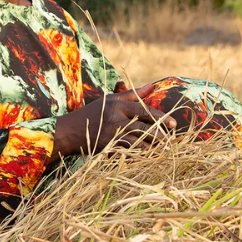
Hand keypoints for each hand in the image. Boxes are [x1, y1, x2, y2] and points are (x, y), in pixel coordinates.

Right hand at [51, 84, 175, 158]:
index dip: (160, 117)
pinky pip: (129, 152)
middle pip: (144, 127)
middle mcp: (115, 119)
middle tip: (171, 139)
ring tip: (163, 148)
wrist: (69, 131)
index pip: (144, 110)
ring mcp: (111, 134)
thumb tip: (153, 86)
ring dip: (152, 146)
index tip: (173, 123)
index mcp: (117, 106)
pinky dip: (140, 154)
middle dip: (160, 134)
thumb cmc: (92, 113)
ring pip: (138, 141)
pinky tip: (148, 155)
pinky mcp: (108, 147)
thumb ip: (132, 94)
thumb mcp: (110, 100)